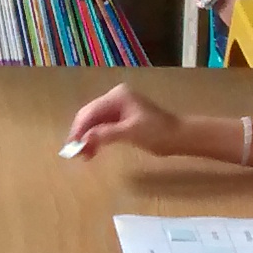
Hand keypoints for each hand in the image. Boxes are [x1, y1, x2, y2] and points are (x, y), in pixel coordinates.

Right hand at [65, 84, 182, 157]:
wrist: (180, 137)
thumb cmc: (158, 133)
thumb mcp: (131, 133)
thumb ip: (106, 134)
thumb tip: (83, 139)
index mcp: (117, 96)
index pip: (90, 111)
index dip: (79, 129)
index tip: (71, 147)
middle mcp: (115, 97)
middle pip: (90, 115)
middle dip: (81, 134)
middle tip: (75, 153)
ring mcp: (119, 107)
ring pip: (95, 122)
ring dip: (88, 138)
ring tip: (84, 156)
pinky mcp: (122, 117)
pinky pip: (103, 126)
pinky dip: (97, 138)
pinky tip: (93, 151)